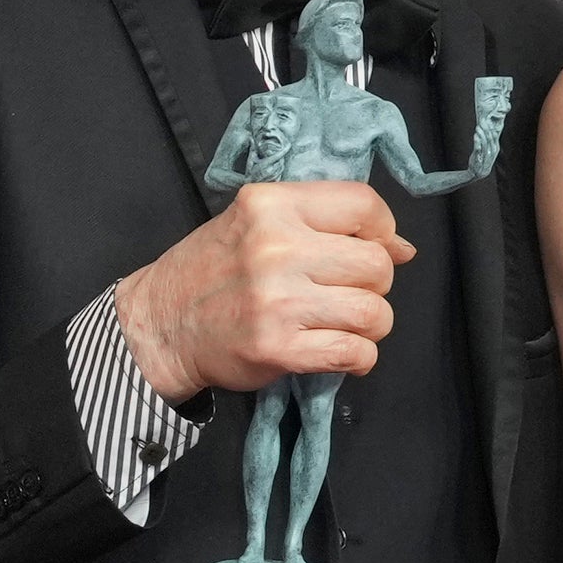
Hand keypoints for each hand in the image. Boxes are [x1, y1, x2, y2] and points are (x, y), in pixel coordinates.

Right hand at [118, 180, 404, 400]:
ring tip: (344, 325)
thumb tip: (402, 248)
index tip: (374, 248)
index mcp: (271, 205)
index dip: (383, 231)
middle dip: (374, 285)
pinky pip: (354, 353)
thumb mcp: (254, 222)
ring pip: (374, 312)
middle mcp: (276, 248)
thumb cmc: (212, 270)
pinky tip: (342, 353)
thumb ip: (321, 224)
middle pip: (376, 264)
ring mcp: (277, 301)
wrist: (160, 325)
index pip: (362, 204)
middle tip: (348, 293)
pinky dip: (359, 358)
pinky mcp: (278, 348)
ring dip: (370, 325)